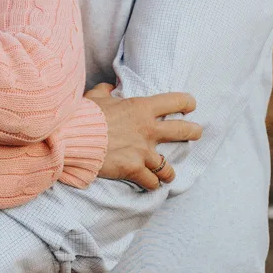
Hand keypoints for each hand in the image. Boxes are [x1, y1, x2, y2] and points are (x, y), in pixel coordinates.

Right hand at [87, 84, 201, 189]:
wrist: (75, 137)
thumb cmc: (85, 115)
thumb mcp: (96, 97)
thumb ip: (106, 91)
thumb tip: (109, 87)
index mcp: (141, 108)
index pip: (175, 102)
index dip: (186, 103)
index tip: (190, 105)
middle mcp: (148, 130)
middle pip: (183, 131)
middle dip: (194, 132)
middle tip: (197, 132)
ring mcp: (143, 151)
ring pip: (168, 166)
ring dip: (168, 171)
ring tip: (168, 174)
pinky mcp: (134, 169)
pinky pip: (151, 182)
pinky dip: (151, 184)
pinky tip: (150, 185)